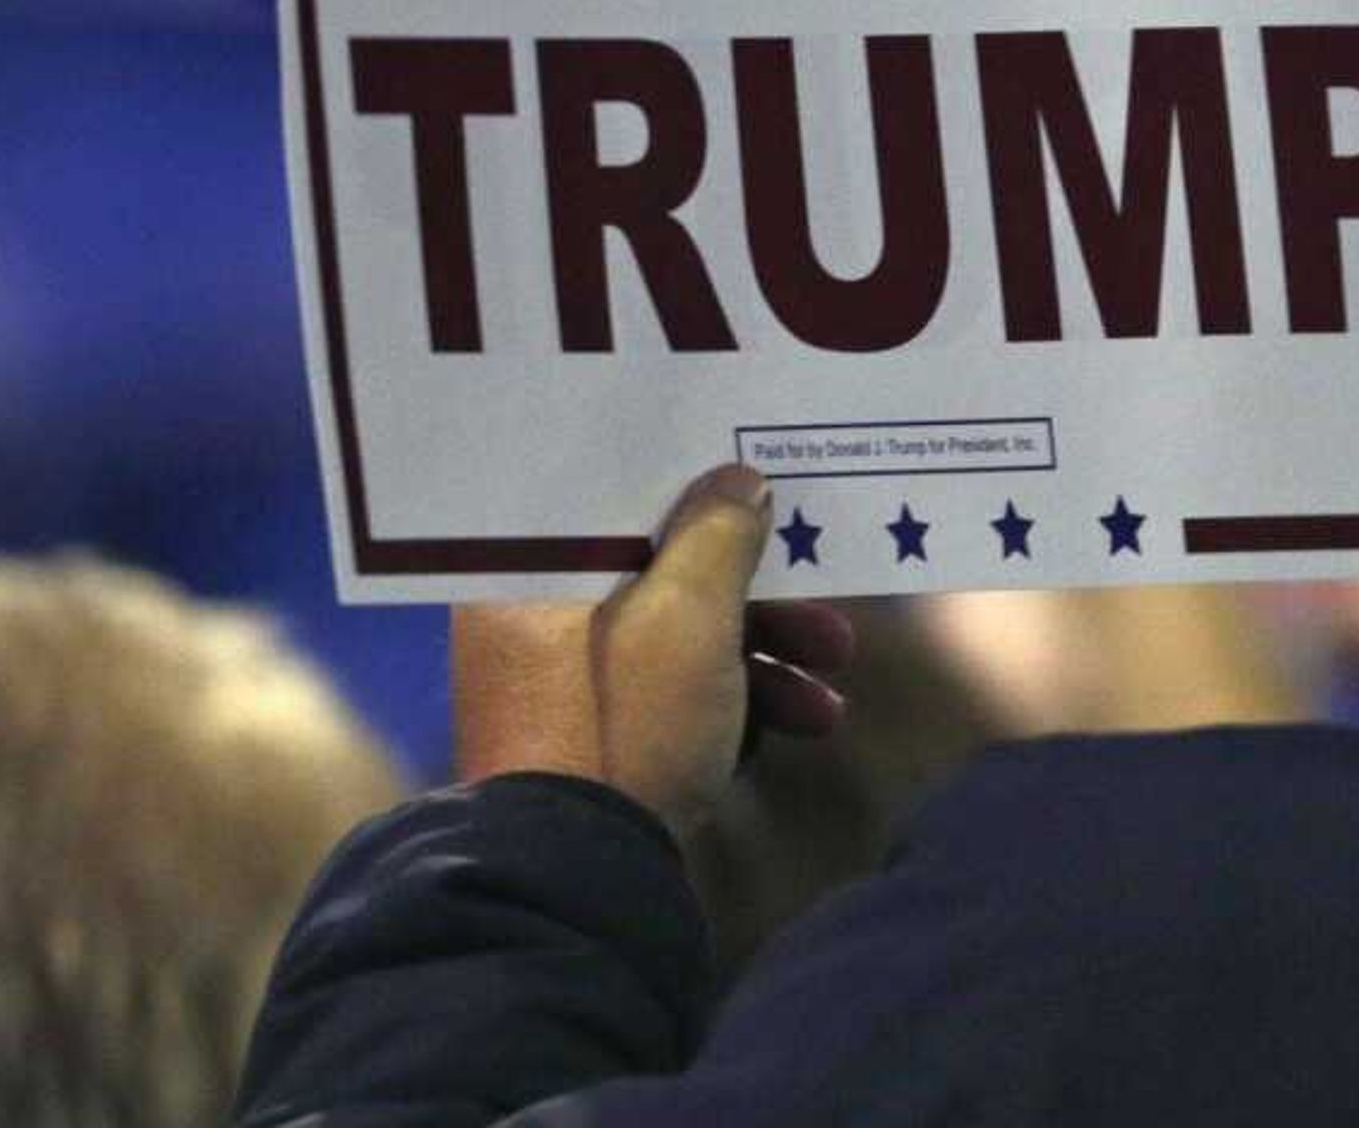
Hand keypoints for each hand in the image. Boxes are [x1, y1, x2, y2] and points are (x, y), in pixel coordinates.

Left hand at [452, 463, 854, 837]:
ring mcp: (564, 694)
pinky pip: (674, 700)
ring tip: (830, 702)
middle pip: (662, 580)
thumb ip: (718, 534)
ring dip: (767, 661)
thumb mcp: (687, 615)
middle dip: (760, 599)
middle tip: (829, 616)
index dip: (693, 492)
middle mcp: (534, 628)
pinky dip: (736, 707)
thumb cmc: (624, 722)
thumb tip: (739, 480)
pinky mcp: (596, 748)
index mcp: (528, 580)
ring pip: (680, 645)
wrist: (579, 877)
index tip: (758, 486)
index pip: (613, 506)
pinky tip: (795, 728)